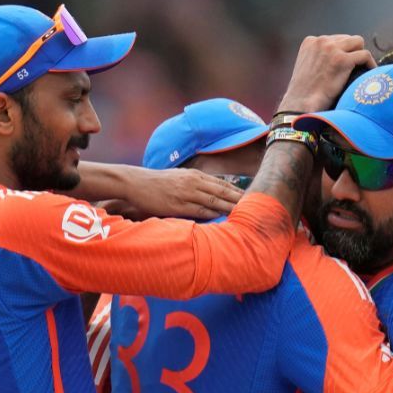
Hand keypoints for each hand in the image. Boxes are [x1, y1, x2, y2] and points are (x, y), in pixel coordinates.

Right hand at [102, 167, 241, 220]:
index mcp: (195, 175)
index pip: (222, 184)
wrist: (136, 182)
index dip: (238, 191)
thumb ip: (195, 182)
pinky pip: (199, 211)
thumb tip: (209, 191)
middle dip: (240, 199)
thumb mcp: (179, 176)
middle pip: (222, 192)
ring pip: (214, 201)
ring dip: (230, 208)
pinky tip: (223, 218)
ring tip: (244, 214)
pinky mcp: (177, 205)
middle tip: (256, 206)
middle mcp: (193, 183)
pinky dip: (212, 214)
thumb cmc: (157, 182)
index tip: (252, 196)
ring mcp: (186, 194)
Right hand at [277, 35, 375, 113]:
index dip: (342, 51)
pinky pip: (365, 55)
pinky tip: (371, 73)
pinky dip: (370, 64)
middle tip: (356, 68)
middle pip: (348, 39)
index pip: (335, 39)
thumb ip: (319, 58)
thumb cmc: (304, 94)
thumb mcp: (307, 67)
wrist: (300, 105)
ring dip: (361, 55)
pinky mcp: (342, 60)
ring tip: (364, 69)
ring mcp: (332, 49)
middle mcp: (320, 41)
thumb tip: (335, 60)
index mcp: (310, 42)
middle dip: (352, 52)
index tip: (346, 64)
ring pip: (358, 43)